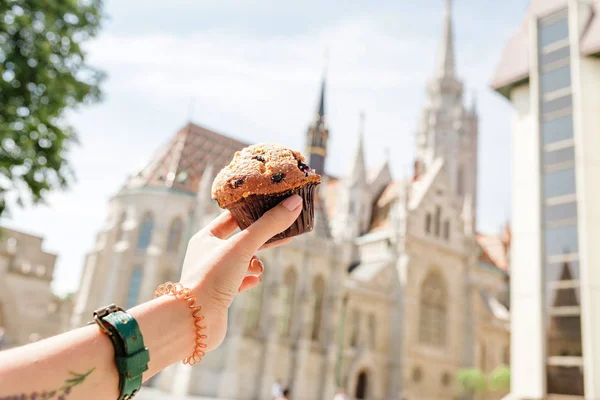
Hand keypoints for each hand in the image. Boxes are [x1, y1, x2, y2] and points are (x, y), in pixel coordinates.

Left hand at [179, 194, 302, 350]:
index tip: (273, 206)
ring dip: (254, 262)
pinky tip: (256, 280)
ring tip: (259, 268)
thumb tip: (295, 202)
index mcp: (205, 238)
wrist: (194, 322)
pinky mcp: (219, 296)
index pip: (231, 216)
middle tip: (283, 233)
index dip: (252, 210)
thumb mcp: (244, 246)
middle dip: (261, 237)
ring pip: (240, 261)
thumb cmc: (212, 278)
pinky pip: (238, 282)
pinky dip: (249, 279)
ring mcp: (213, 276)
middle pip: (239, 239)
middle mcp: (206, 255)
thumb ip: (269, 224)